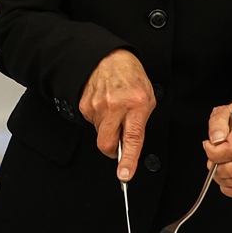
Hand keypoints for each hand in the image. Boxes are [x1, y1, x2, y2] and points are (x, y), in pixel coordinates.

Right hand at [78, 49, 155, 182]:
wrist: (108, 57)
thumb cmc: (131, 76)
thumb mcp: (147, 97)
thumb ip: (141, 121)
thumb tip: (132, 143)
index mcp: (136, 104)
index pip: (132, 138)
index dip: (128, 160)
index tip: (125, 175)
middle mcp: (115, 106)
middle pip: (107, 144)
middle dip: (113, 150)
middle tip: (118, 143)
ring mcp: (97, 106)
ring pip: (100, 133)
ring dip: (107, 128)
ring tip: (114, 109)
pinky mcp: (84, 105)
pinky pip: (91, 123)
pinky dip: (99, 119)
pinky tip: (104, 104)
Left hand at [203, 104, 231, 199]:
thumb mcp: (225, 111)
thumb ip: (217, 123)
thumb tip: (215, 140)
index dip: (214, 152)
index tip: (208, 146)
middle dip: (215, 166)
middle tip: (212, 158)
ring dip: (220, 177)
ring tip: (218, 166)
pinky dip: (229, 190)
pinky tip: (224, 180)